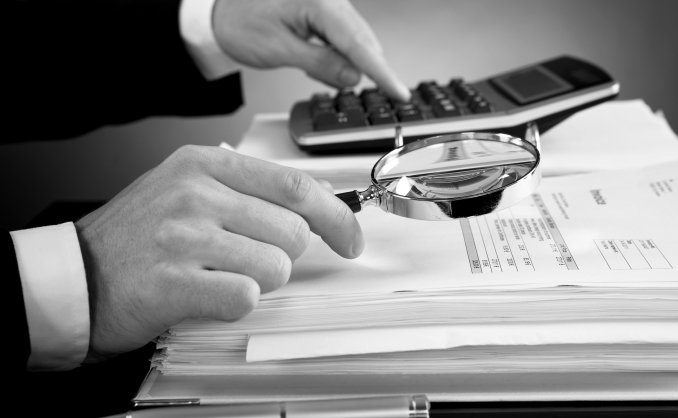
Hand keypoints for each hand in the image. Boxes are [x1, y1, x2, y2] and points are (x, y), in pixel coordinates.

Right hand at [75, 146, 362, 361]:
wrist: (77, 277)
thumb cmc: (138, 236)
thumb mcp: (188, 189)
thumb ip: (250, 189)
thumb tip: (319, 200)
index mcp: (204, 164)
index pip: (295, 185)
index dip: (336, 216)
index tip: (350, 239)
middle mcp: (195, 192)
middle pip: (293, 232)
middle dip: (283, 256)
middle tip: (247, 259)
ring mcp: (183, 235)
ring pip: (276, 267)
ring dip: (257, 281)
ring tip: (217, 274)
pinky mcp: (175, 281)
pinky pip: (246, 297)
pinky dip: (234, 303)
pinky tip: (204, 293)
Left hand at [212, 0, 409, 100]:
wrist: (220, 13)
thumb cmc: (241, 24)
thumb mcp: (280, 50)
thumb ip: (321, 63)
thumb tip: (354, 77)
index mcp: (319, 3)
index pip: (359, 44)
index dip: (382, 72)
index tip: (399, 91)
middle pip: (363, 41)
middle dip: (366, 69)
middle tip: (362, 89)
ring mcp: (328, 4)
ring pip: (356, 40)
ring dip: (351, 63)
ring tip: (325, 72)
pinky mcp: (324, 12)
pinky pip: (344, 36)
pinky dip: (341, 54)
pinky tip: (325, 63)